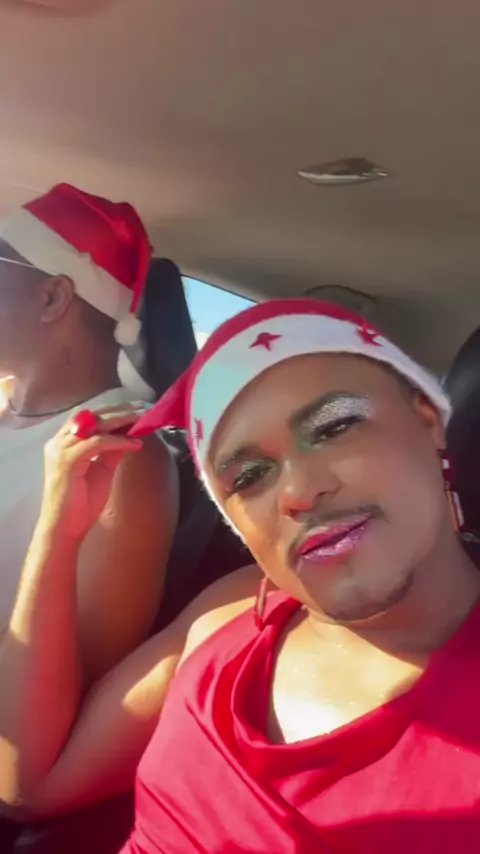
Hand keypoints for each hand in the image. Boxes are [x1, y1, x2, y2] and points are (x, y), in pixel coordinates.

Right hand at [40, 406, 143, 540]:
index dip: (115, 410)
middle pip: (93, 415)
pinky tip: (135, 443)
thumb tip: (128, 436)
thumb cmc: (80, 504)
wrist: (64, 529)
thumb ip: (110, 452)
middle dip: (121, 410)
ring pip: (95, 425)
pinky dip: (117, 441)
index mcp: (64, 442)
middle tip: (145, 408)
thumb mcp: (101, 471)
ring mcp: (60, 450)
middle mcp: (59, 441)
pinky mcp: (66, 461)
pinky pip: (96, 443)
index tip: (138, 408)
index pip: (91, 416)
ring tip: (143, 419)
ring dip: (122, 420)